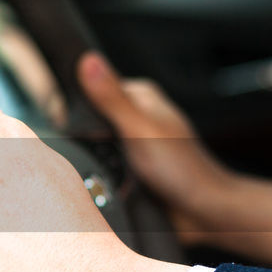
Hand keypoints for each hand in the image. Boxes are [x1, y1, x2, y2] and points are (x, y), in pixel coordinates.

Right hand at [77, 52, 271, 268]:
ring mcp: (134, 142)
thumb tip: (89, 59)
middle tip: (93, 150)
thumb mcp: (140, 128)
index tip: (67, 120)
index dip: (76, 103)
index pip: (94, 86)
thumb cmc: (183, 171)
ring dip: (92, 158)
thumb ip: (111, 98)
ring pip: (94, 144)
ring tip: (102, 168)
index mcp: (141, 95)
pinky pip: (104, 167)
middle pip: (91, 117)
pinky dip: (101, 175)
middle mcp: (138, 115)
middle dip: (83, 136)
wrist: (204, 212)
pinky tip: (105, 183)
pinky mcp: (132, 167)